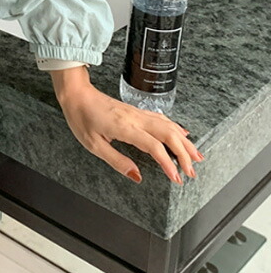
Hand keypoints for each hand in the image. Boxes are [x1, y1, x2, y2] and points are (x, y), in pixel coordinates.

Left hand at [54, 80, 203, 184]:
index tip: (176, 178)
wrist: (76, 94)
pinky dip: (176, 127)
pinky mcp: (136, 110)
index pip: (154, 147)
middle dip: (184, 153)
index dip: (168, 163)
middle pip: (169, 134)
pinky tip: (182, 133)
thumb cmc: (81, 117)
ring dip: (184, 141)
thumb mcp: (93, 145)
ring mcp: (137, 112)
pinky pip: (161, 118)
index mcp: (124, 127)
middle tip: (192, 171)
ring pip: (168, 125)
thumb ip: (116, 161)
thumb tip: (136, 176)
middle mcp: (135, 118)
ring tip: (196, 156)